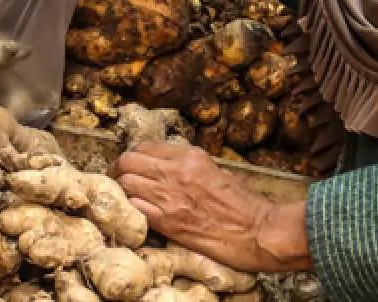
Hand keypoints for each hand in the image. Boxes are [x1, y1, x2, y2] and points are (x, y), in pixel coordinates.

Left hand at [111, 143, 310, 272]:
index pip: (145, 146)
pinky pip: (134, 208)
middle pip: (128, 161)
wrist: (256, 231)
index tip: (133, 164)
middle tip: (121, 178)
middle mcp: (175, 172)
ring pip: (125, 183)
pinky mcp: (166, 222)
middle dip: (120, 169)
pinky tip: (136, 212)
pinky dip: (130, 208)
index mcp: (190, 156)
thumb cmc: (243, 203)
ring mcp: (169, 197)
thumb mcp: (217, 170)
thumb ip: (190, 165)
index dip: (135, 155)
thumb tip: (169, 168)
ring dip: (123, 189)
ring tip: (127, 195)